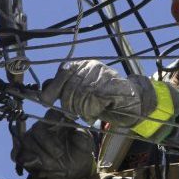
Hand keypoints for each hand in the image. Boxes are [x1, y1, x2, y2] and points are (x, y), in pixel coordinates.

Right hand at [14, 110, 99, 178]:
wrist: (75, 167)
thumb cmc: (79, 150)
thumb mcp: (86, 142)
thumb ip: (81, 136)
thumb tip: (75, 132)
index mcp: (57, 120)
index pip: (50, 114)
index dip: (52, 121)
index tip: (61, 131)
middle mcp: (42, 127)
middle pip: (37, 129)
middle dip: (47, 142)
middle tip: (59, 154)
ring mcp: (32, 139)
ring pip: (27, 141)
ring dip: (39, 153)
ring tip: (52, 163)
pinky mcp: (26, 153)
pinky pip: (18, 154)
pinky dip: (25, 159)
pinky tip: (36, 163)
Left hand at [41, 61, 176, 136]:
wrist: (134, 101)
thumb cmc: (105, 98)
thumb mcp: (82, 91)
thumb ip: (65, 88)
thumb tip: (44, 91)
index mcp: (84, 65)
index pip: (63, 72)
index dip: (53, 88)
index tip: (47, 101)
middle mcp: (92, 66)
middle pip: (68, 88)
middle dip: (68, 105)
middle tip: (75, 114)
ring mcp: (102, 75)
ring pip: (79, 97)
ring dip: (81, 111)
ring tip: (88, 113)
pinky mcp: (110, 87)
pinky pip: (91, 103)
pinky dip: (91, 112)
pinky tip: (96, 112)